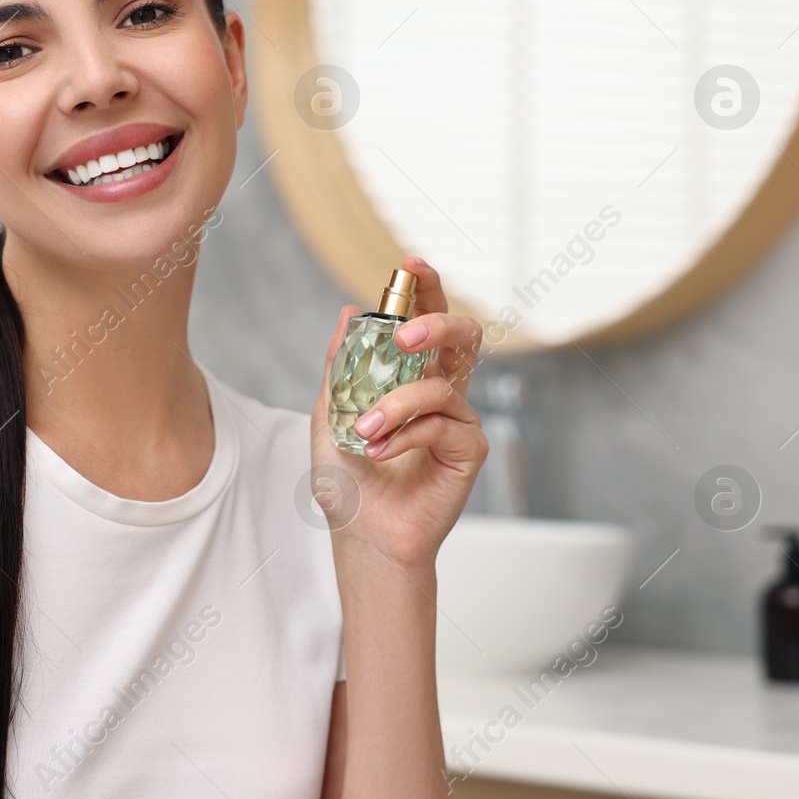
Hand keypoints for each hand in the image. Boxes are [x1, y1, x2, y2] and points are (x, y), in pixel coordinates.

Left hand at [308, 254, 487, 570]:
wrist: (361, 535)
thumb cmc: (348, 479)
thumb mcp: (329, 412)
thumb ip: (341, 364)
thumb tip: (346, 310)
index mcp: (412, 376)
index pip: (428, 320)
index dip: (426, 288)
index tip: (411, 263)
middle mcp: (444, 392)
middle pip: (464, 335)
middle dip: (436, 321)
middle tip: (403, 333)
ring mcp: (460, 420)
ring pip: (443, 384)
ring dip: (394, 404)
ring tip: (363, 432)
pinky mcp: (469, 451)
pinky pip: (443, 424)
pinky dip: (405, 435)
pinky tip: (380, 453)